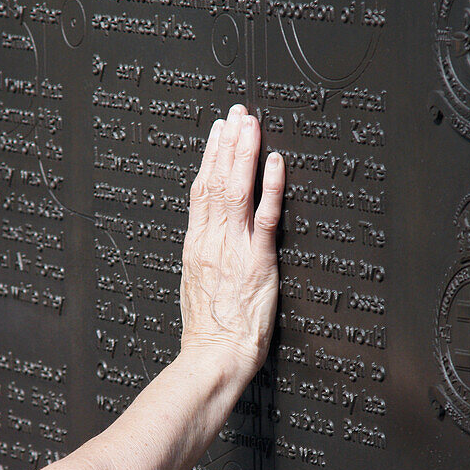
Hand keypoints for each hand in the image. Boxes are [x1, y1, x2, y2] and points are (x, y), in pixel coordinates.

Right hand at [180, 104, 284, 378]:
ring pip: (237, 190)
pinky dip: (270, 188)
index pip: (200, 190)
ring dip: (244, 153)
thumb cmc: (208, 330)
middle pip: (217, 180)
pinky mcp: (258, 262)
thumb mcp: (195, 284)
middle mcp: (212, 240)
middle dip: (227, 143)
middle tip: (237, 113)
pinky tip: (275, 163)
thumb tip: (208, 236)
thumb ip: (203, 254)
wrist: (214, 355)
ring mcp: (234, 249)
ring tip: (251, 124)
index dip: (209, 157)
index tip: (216, 132)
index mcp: (195, 245)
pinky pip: (265, 218)